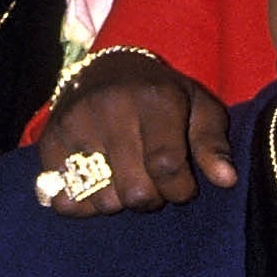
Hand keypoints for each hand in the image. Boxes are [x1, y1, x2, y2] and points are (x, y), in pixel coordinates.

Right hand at [39, 48, 235, 212]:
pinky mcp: (50, 141)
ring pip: (103, 201)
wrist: (105, 70)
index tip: (183, 186)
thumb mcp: (198, 108)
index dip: (180, 190)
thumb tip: (226, 180)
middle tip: (154, 183)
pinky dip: (85, 206)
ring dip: (120, 202)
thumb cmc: (162, 96)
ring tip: (127, 179)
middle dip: (152, 199)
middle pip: (134, 191)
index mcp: (155, 98)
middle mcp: (111, 108)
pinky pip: (67, 200)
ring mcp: (76, 125)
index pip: (167, 167)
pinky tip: (99, 185)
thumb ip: (214, 145)